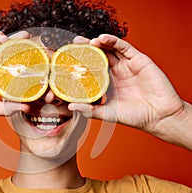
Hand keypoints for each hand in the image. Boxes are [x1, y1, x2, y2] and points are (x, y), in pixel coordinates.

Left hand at [70, 34, 184, 133]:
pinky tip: (102, 39)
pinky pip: (124, 47)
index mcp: (108, 82)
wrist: (159, 116)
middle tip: (75, 43)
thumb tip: (70, 107)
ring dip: (98, 43)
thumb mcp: (108, 113)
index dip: (82, 62)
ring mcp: (127, 65)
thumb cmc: (134, 116)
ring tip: (87, 41)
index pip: (92, 67)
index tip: (69, 58)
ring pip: (110, 49)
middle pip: (100, 55)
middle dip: (87, 49)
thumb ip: (90, 110)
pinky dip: (113, 41)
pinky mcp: (139, 60)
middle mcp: (117, 71)